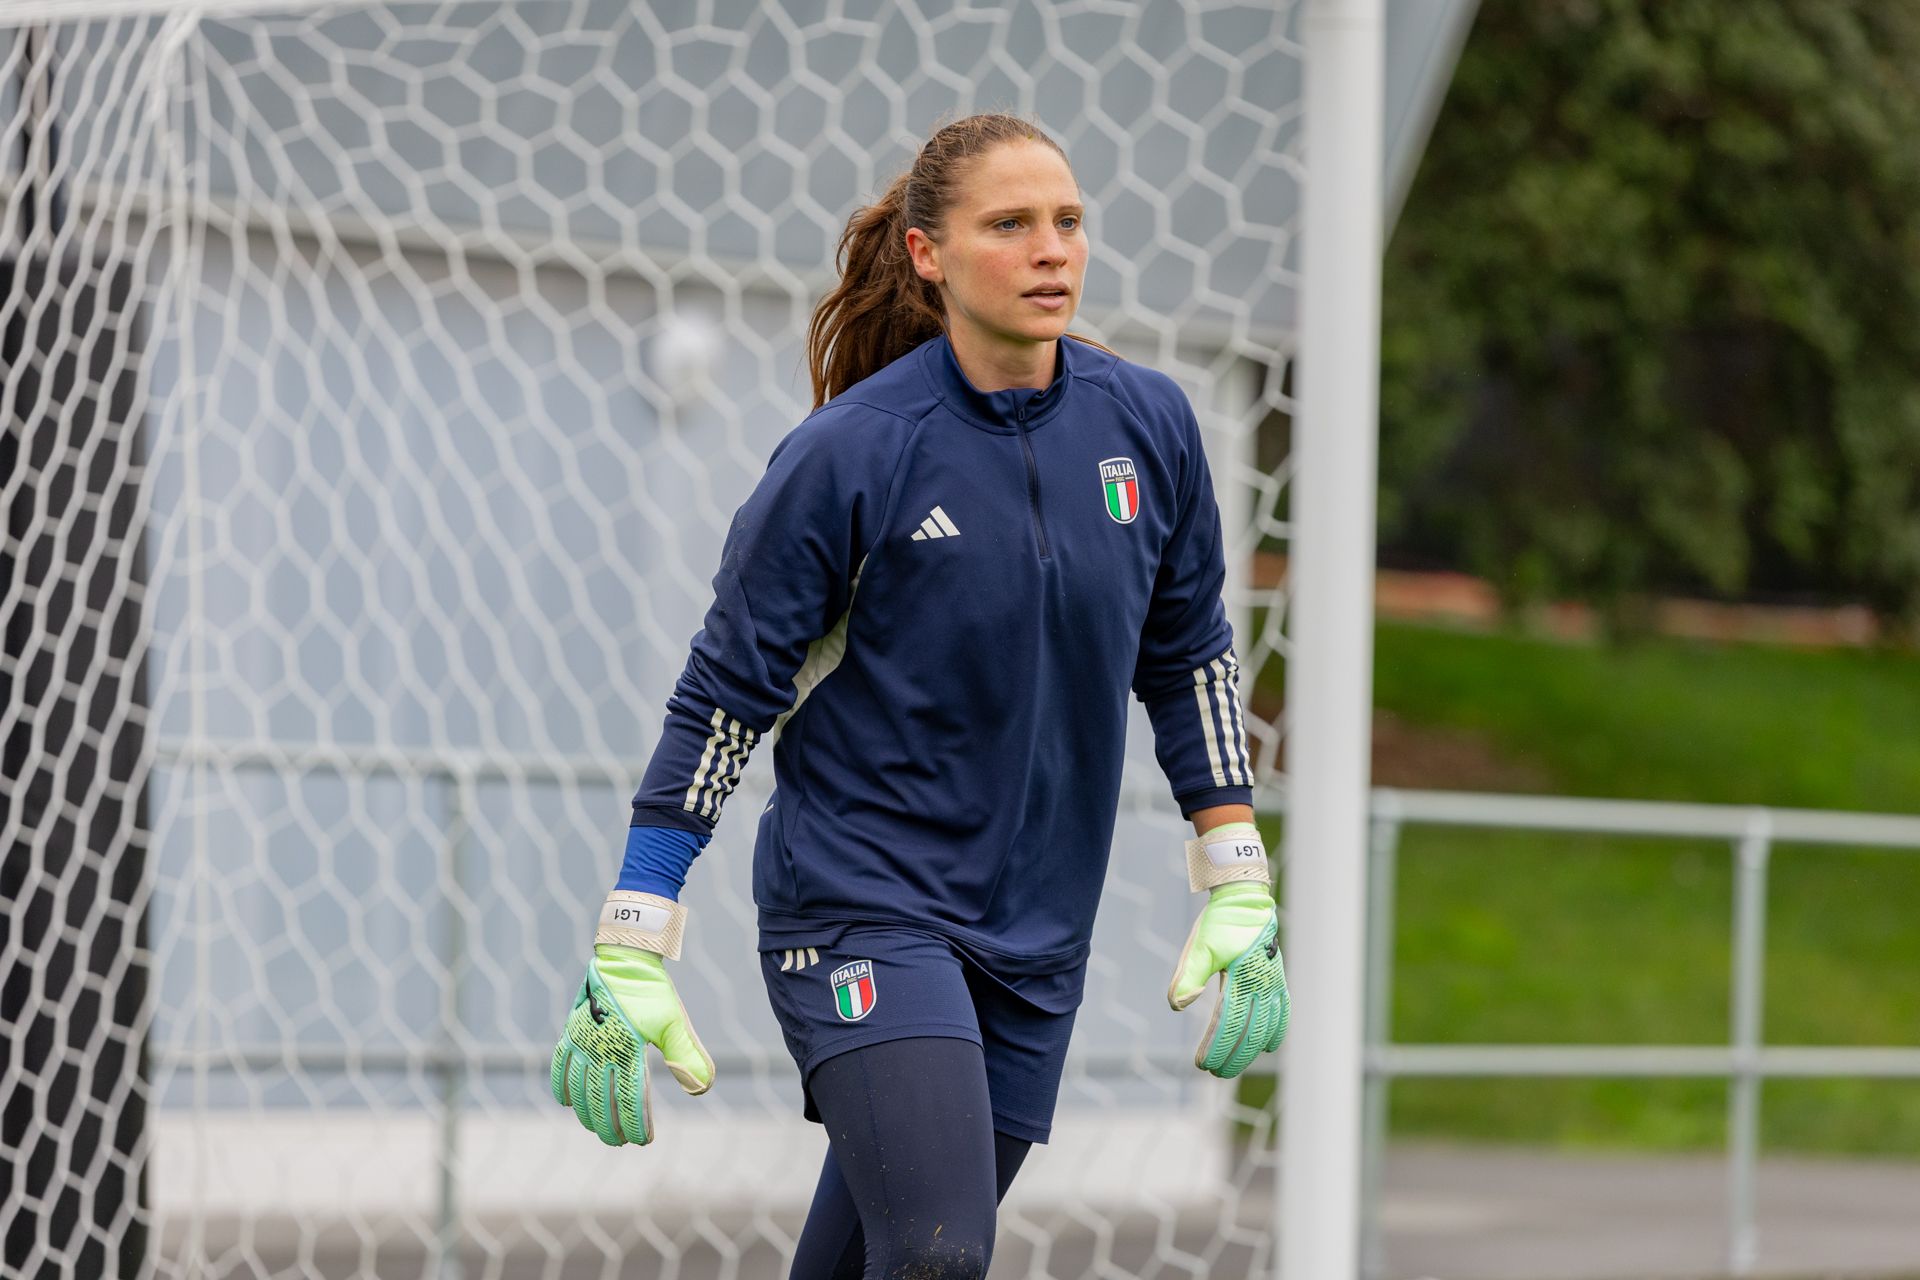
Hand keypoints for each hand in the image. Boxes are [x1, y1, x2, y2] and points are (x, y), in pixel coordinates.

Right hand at [550, 943, 713, 1145]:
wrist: (627, 958)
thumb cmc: (654, 991)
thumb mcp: (675, 1022)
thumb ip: (687, 1056)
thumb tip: (702, 1088)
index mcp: (628, 1050)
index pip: (629, 1100)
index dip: (635, 1125)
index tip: (643, 1141)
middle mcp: (601, 1049)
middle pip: (600, 1101)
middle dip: (610, 1127)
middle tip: (619, 1142)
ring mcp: (582, 1040)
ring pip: (578, 1088)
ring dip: (586, 1113)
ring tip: (596, 1128)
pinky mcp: (572, 1030)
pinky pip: (560, 1063)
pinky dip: (561, 1084)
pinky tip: (566, 1101)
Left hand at [1168, 881, 1289, 1077]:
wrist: (1244, 898)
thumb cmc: (1218, 922)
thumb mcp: (1198, 948)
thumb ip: (1187, 977)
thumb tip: (1177, 1006)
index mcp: (1240, 978)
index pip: (1229, 1024)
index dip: (1216, 1047)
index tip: (1202, 1064)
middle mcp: (1261, 984)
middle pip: (1249, 1032)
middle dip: (1232, 1056)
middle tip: (1215, 1072)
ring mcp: (1273, 982)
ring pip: (1267, 1026)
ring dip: (1251, 1050)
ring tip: (1234, 1066)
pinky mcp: (1277, 977)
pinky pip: (1283, 1010)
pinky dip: (1278, 1030)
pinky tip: (1271, 1046)